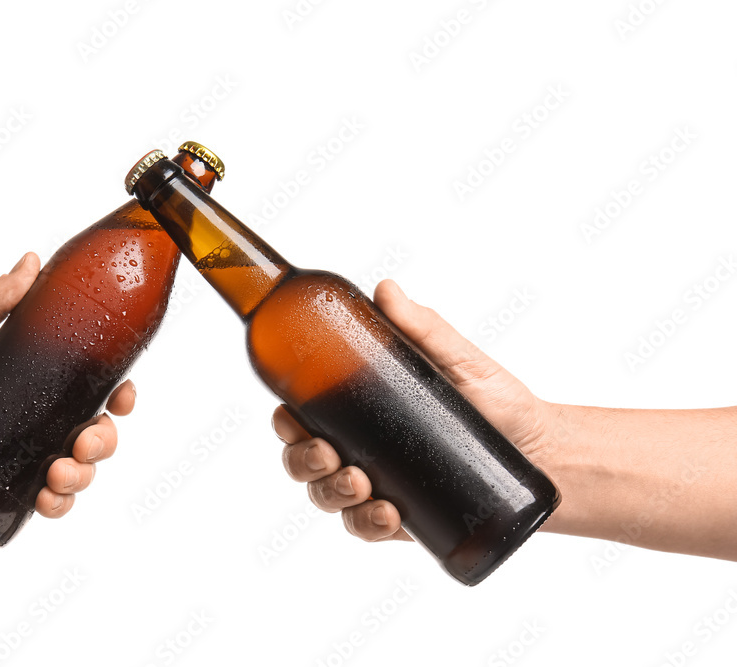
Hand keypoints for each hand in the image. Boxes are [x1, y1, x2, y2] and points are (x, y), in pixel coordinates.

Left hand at [0, 252, 134, 518]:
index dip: (118, 394)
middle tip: (82, 443)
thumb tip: (32, 260)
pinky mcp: (4, 494)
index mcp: (32, 384)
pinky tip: (47, 500)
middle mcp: (35, 422)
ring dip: (84, 477)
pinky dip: (60, 507)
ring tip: (57, 474)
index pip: (93, 388)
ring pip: (80, 472)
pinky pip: (48, 505)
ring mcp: (23, 460)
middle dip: (104, 442)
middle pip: (97, 433)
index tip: (122, 396)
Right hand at [272, 279, 562, 542]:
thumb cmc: (500, 402)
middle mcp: (361, 447)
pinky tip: (386, 514)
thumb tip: (386, 289)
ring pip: (324, 497)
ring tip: (360, 484)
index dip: (286, 420)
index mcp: (362, 408)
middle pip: (302, 460)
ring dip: (329, 493)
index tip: (290, 417)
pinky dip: (364, 524)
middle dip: (302, 461)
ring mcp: (377, 485)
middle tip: (329, 454)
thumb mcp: (459, 361)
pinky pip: (364, 528)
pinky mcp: (401, 518)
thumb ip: (423, 327)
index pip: (305, 414)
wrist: (546, 454)